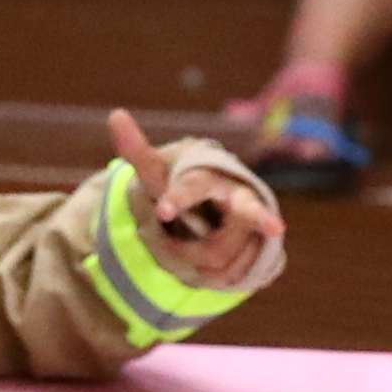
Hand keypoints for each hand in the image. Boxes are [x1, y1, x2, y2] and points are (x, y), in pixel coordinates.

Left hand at [108, 112, 279, 282]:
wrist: (215, 209)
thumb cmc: (184, 186)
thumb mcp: (158, 173)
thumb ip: (137, 149)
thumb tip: (116, 114)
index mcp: (213, 177)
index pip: (195, 186)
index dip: (178, 198)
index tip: (163, 209)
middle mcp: (244, 199)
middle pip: (249, 213)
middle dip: (263, 219)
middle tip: (275, 228)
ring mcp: (259, 228)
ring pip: (222, 259)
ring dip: (193, 262)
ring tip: (184, 252)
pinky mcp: (267, 253)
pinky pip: (239, 276)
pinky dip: (214, 278)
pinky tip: (208, 266)